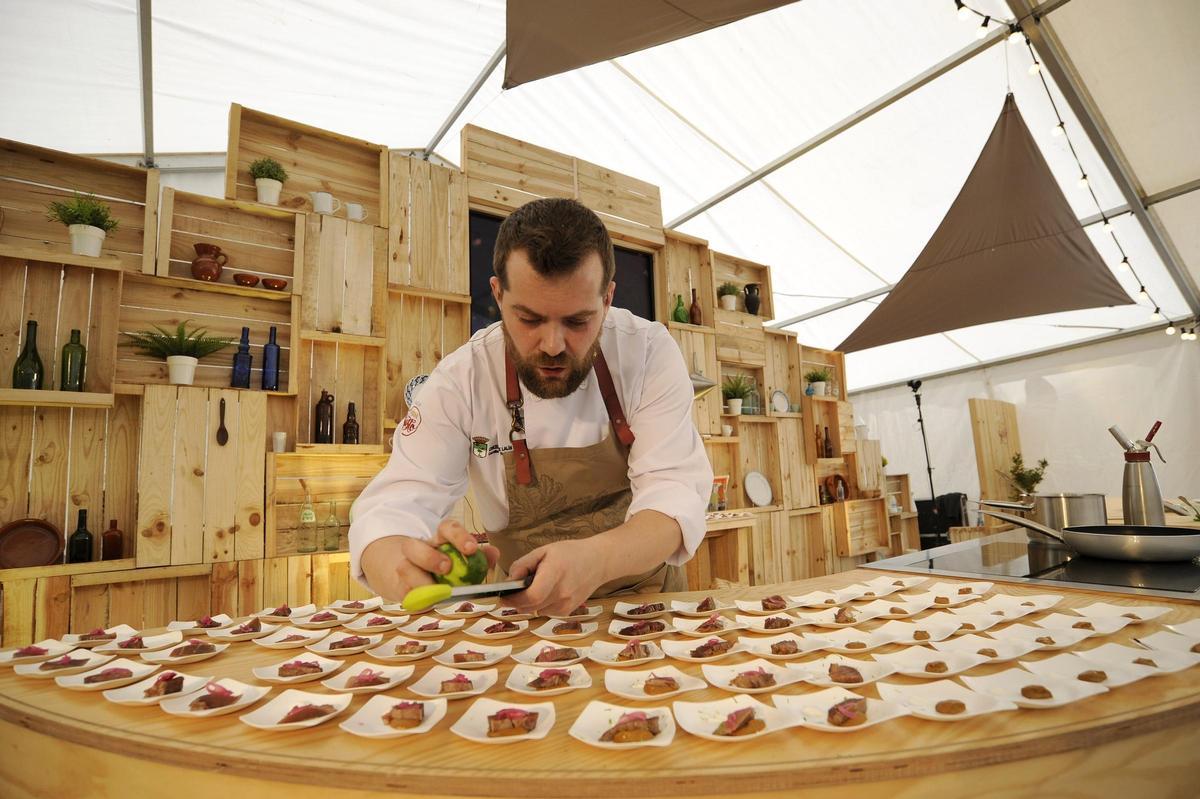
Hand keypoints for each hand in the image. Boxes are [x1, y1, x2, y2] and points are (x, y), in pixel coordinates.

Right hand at [360, 520, 498, 600]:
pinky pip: (404, 592)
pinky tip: (430, 602)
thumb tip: (494, 554)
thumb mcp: (461, 558)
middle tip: (447, 568)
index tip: (472, 549)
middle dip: (430, 556)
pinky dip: (418, 598)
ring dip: (422, 581)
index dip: (459, 536)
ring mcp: (405, 567)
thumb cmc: (443, 566)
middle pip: (416, 545)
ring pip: (405, 568)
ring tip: (439, 592)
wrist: (406, 575)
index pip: (447, 528)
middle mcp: (418, 549)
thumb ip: (479, 557)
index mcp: (438, 539)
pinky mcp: (398, 586)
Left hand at [503, 538, 607, 615]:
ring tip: (536, 586)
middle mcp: (562, 593)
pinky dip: (540, 605)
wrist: (598, 562)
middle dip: (516, 601)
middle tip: (511, 593)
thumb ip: (523, 565)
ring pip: (536, 611)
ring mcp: (567, 604)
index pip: (532, 596)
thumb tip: (509, 581)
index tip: (503, 596)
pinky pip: (545, 612)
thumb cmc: (570, 553)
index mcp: (555, 573)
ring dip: (529, 603)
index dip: (514, 599)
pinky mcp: (568, 611)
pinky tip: (547, 592)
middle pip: (530, 607)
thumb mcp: (544, 551)